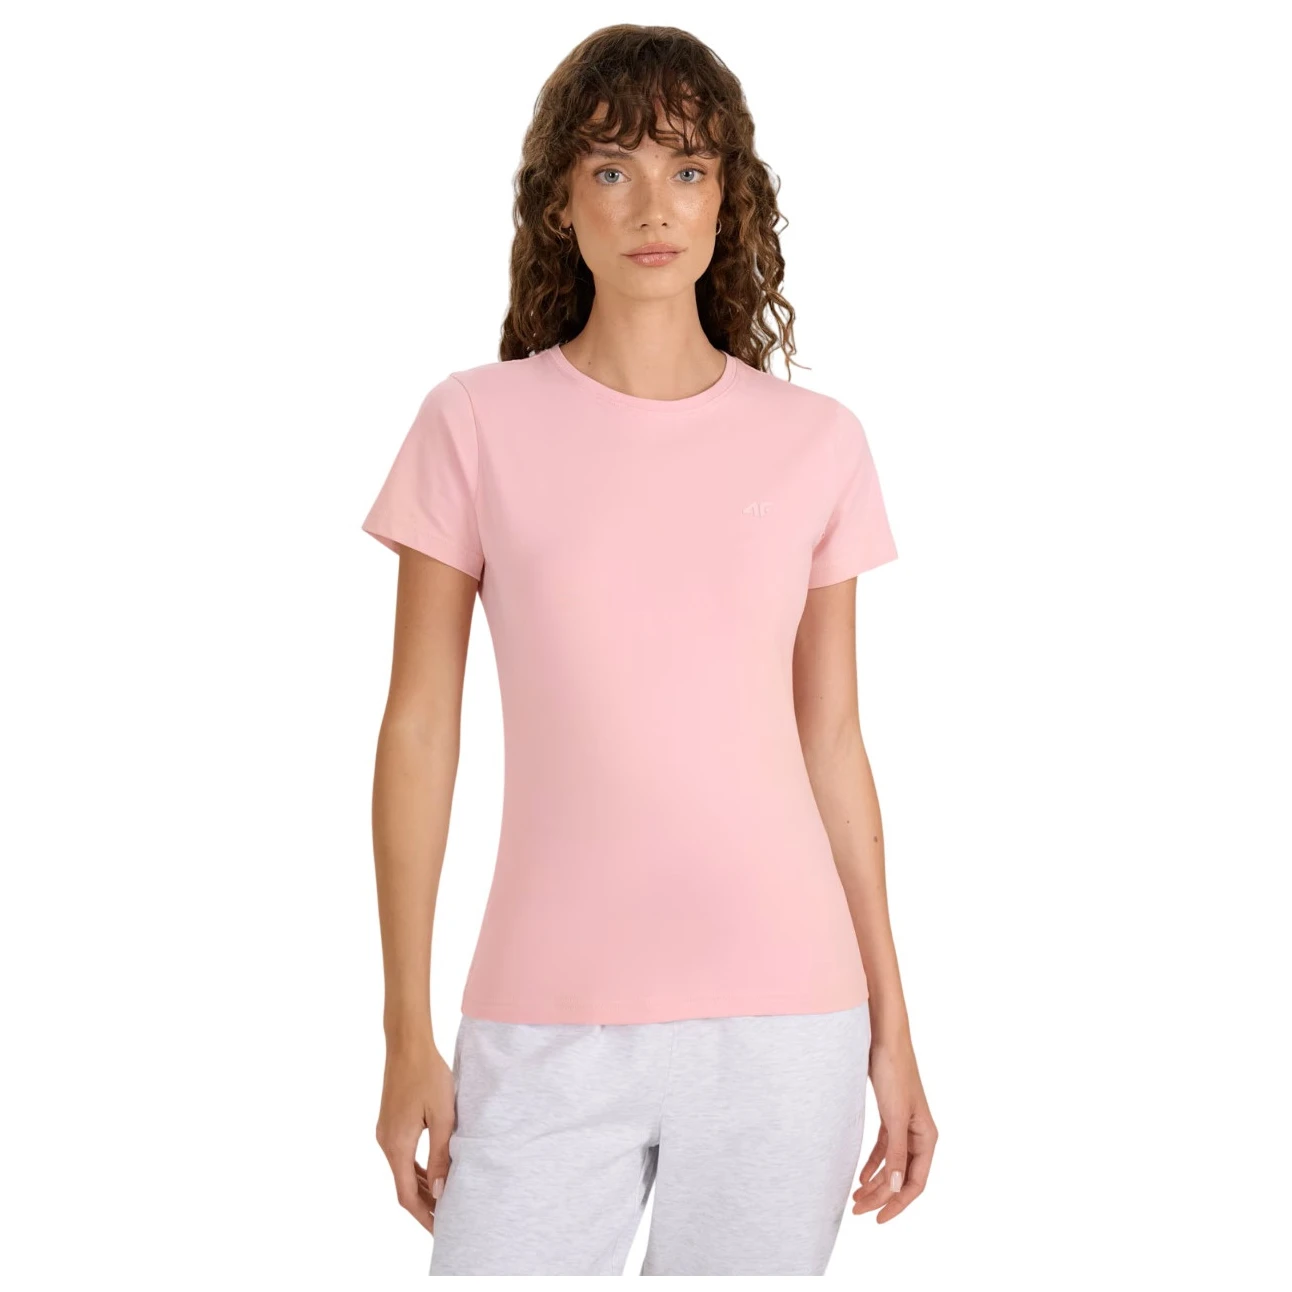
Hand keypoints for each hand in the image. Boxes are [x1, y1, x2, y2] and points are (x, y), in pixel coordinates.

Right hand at [375, 1032, 456, 1233]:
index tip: (440, 1230)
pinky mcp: (390, 1123)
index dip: (424, 1216)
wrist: (407, 1044)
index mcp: (396, 1145)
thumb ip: (441, 1155)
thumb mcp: (442, 1116)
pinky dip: (417, 1169)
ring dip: (423, 1187)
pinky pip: (402, 1155)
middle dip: (425, 1205)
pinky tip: (433, 1171)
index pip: (407, 1195)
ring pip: (403, 1171)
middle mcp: (386, 1143)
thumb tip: (443, 1191)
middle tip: (448, 1219)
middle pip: (404, 1186)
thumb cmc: (428, 1075)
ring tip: (444, 1200)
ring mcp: (385, 1132)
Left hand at [852, 1032, 936, 1222]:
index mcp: (927, 1137)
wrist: (884, 1039)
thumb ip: (896, 1152)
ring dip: (875, 1183)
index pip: (916, 1183)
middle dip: (881, 1196)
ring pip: (892, 1164)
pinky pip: (884, 1149)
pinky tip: (861, 1177)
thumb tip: (897, 1187)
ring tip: (855, 1199)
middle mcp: (919, 1135)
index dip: (898, 1204)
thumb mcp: (894, 1116)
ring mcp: (905, 1126)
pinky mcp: (890, 1116)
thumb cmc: (894, 1073)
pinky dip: (873, 1164)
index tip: (878, 1219)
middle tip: (857, 1211)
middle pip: (902, 1177)